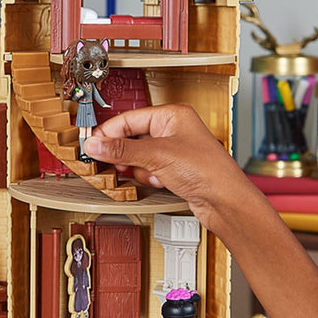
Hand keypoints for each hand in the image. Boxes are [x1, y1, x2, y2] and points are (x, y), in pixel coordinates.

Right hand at [85, 104, 257, 231]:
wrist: (226, 202)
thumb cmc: (207, 171)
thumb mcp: (157, 156)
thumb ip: (122, 150)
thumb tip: (95, 144)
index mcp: (172, 115)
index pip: (130, 118)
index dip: (109, 133)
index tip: (92, 146)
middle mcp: (174, 129)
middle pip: (132, 138)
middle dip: (125, 154)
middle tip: (111, 163)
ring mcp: (175, 151)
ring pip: (139, 157)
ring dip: (141, 169)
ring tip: (151, 174)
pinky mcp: (175, 170)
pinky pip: (150, 170)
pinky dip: (151, 178)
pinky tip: (161, 182)